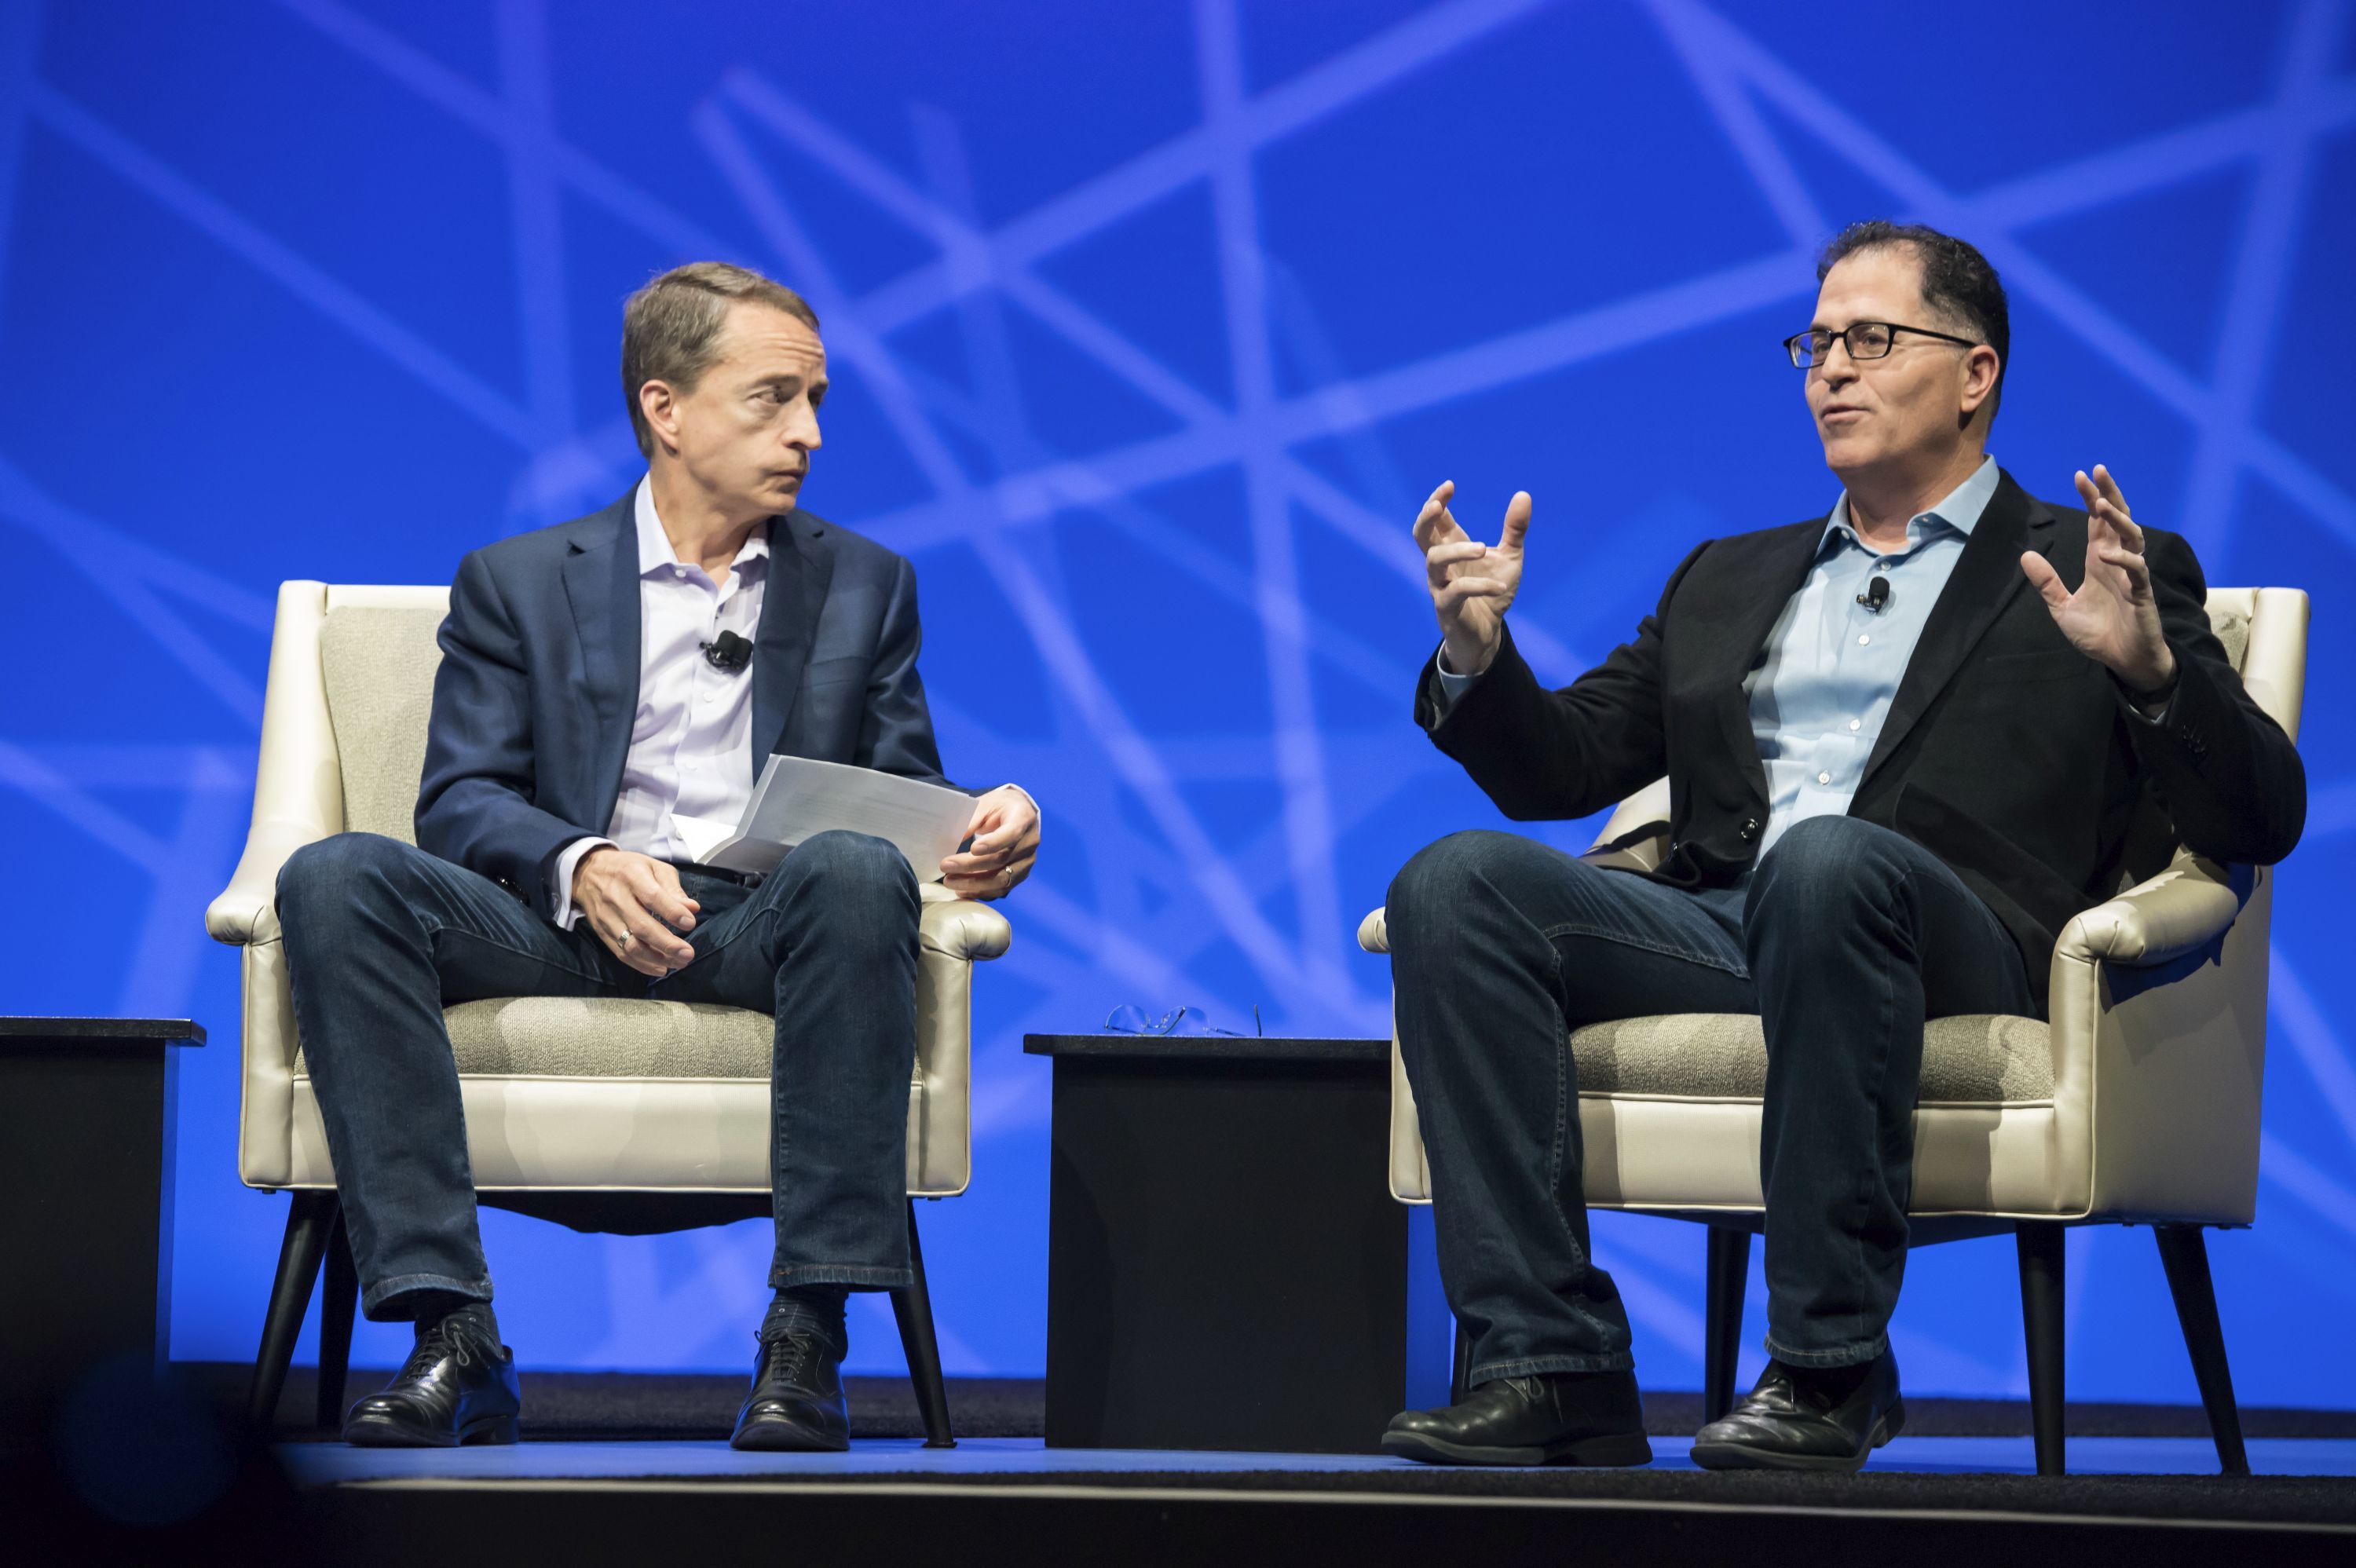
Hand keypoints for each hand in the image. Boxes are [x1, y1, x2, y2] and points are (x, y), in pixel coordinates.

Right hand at [573, 846, 699, 976]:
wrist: (587, 872)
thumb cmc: (628, 869)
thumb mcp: (653, 867)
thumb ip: (673, 888)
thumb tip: (692, 909)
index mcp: (631, 875)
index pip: (652, 897)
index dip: (672, 912)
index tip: (690, 924)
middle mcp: (616, 897)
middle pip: (641, 926)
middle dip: (667, 944)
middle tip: (688, 953)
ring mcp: (606, 917)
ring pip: (630, 945)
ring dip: (656, 958)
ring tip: (679, 962)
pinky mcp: (601, 932)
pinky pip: (621, 953)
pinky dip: (642, 964)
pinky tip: (660, 968)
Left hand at [939, 785, 1038, 900]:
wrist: (1020, 814)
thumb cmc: (1000, 807)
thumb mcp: (986, 803)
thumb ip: (971, 819)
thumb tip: (952, 839)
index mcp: (1023, 819)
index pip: (1011, 834)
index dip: (993, 843)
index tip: (972, 849)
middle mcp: (1029, 843)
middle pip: (1001, 860)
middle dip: (971, 865)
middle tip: (945, 865)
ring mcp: (1026, 862)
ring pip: (1001, 880)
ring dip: (973, 884)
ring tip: (949, 881)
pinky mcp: (1020, 875)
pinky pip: (1001, 890)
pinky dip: (980, 892)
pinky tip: (961, 890)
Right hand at [1414, 480, 1531, 677]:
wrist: (1487, 633)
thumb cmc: (1492, 591)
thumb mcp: (1510, 557)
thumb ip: (1514, 529)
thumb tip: (1523, 494)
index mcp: (1452, 546)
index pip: (1436, 519)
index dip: (1438, 500)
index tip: (1450, 485)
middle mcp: (1441, 564)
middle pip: (1420, 535)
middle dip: (1426, 518)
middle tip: (1439, 506)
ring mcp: (1440, 585)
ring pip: (1433, 561)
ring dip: (1457, 551)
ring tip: (1483, 547)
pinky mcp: (1447, 608)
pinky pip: (1456, 592)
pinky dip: (1480, 586)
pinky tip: (1501, 586)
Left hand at [2020, 465, 2175, 693]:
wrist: (2123, 661)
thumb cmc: (2099, 634)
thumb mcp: (2062, 608)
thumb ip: (2046, 582)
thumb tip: (2026, 554)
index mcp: (2099, 561)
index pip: (2097, 522)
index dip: (2091, 498)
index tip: (2080, 475)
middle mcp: (2117, 562)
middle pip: (2118, 519)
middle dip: (2108, 494)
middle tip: (2098, 471)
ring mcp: (2131, 576)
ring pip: (2132, 537)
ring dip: (2118, 519)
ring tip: (2101, 504)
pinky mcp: (2142, 594)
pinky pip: (2137, 571)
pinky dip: (2124, 559)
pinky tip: (2106, 553)